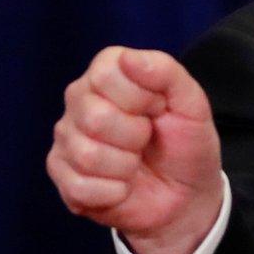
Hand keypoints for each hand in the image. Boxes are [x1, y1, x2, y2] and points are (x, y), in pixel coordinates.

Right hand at [47, 46, 223, 253]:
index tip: (159, 109)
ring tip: (135, 163)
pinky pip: (80, 188)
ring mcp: (66, 139)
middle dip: (135, 136)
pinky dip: (113, 193)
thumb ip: (165, 72)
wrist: (186, 195)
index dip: (143, 98)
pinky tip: (122, 186)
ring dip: (125, 167)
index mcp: (106, 73)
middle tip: (146, 140)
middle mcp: (79, 100)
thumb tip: (129, 58)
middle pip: (95, 118)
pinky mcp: (62, 176)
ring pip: (88, 156)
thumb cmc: (184, 143)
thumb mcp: (191, 104)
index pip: (106, 75)